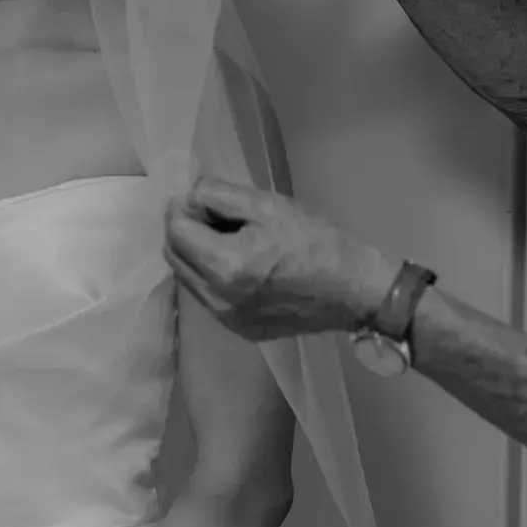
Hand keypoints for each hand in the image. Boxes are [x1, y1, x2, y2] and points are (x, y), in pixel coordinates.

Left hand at [163, 177, 397, 341]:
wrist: (354, 291)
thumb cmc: (316, 243)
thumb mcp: (269, 205)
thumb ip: (218, 196)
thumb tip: (187, 198)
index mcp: (224, 266)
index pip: (175, 231)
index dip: (183, 209)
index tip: (203, 199)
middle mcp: (216, 299)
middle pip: (173, 257)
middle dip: (183, 230)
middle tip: (210, 213)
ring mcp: (225, 319)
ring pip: (186, 278)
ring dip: (194, 253)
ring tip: (226, 237)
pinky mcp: (237, 330)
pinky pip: (206, 297)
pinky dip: (210, 276)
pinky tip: (237, 263)